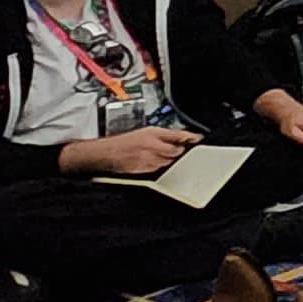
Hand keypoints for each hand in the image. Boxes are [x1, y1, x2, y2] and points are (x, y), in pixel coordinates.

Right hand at [69, 126, 198, 175]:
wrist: (105, 153)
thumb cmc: (122, 142)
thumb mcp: (145, 131)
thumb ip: (165, 134)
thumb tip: (183, 136)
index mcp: (151, 133)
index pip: (177, 135)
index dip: (190, 137)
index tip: (197, 138)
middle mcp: (151, 146)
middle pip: (176, 151)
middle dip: (179, 150)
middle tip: (177, 148)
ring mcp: (148, 159)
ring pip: (168, 161)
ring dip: (168, 159)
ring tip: (159, 154)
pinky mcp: (144, 170)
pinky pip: (159, 168)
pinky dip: (160, 166)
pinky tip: (153, 161)